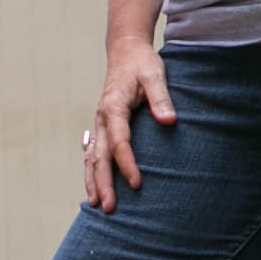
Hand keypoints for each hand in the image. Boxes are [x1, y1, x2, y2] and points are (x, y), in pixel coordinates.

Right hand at [84, 43, 176, 207]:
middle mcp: (102, 117)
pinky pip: (93, 153)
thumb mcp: (155, 75)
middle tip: (110, 207)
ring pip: (91, 157)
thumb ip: (161, 98)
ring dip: (93, 181)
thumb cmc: (143, 64)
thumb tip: (169, 121)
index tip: (137, 183)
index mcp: (114, 107)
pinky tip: (94, 188)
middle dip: (104, 182)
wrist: (126, 52)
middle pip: (99, 155)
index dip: (127, 163)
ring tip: (95, 205)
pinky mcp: (101, 126)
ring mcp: (99, 123)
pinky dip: (91, 172)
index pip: (119, 141)